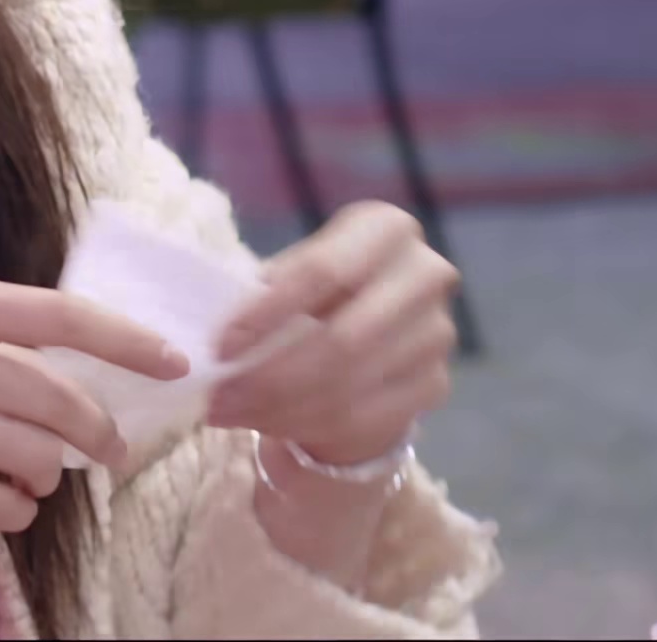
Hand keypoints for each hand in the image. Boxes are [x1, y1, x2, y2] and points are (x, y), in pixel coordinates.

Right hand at [0, 274, 184, 536]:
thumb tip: (76, 374)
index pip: (62, 315)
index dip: (128, 341)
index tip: (175, 361)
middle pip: (60, 399)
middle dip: (99, 432)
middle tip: (112, 451)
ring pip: (36, 456)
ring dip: (51, 474)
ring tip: (37, 475)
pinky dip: (16, 510)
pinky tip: (5, 504)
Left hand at [206, 202, 459, 467]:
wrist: (373, 331)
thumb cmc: (320, 292)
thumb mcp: (294, 276)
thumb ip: (268, 296)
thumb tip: (226, 341)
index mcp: (386, 228)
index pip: (324, 271)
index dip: (267, 313)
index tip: (221, 347)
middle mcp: (425, 275)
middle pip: (342, 340)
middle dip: (271, 376)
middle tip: (219, 396)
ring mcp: (436, 333)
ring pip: (349, 387)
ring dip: (279, 409)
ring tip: (230, 413)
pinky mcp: (435, 384)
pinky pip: (362, 420)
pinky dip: (306, 428)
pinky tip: (266, 425)